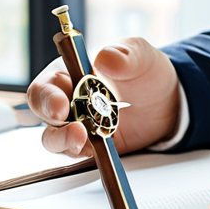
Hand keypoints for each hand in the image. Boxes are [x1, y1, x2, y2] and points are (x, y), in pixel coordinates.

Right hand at [27, 37, 180, 157]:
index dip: (47, 97)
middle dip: (53, 122)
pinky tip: (101, 151)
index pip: (45, 85)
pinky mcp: (91, 145)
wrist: (166, 100)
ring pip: (56, 138)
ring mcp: (78, 124)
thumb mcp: (140, 55)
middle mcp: (68, 100)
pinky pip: (81, 153)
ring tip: (84, 139)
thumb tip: (105, 57)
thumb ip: (124, 53)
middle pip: (44, 113)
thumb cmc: (145, 71)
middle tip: (73, 127)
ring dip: (65, 141)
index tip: (60, 106)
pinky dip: (88, 154)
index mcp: (69, 73)